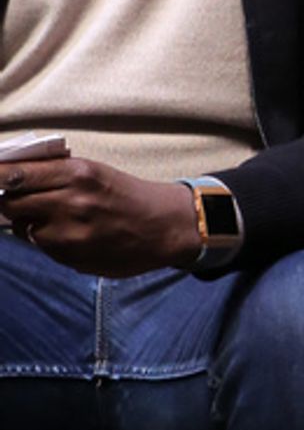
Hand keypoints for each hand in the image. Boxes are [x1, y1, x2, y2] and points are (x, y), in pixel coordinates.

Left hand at [0, 157, 202, 274]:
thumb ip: (52, 171)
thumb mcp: (93, 170)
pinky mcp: (74, 259)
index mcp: (76, 174)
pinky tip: (72, 235)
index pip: (14, 175)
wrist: (163, 227)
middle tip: (23, 199)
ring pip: (25, 230)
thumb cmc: (125, 194)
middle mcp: (70, 204)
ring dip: (32, 223)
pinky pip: (44, 248)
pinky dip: (49, 241)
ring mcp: (71, 236)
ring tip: (57, 218)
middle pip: (11, 204)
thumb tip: (8, 171)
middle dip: (12, 202)